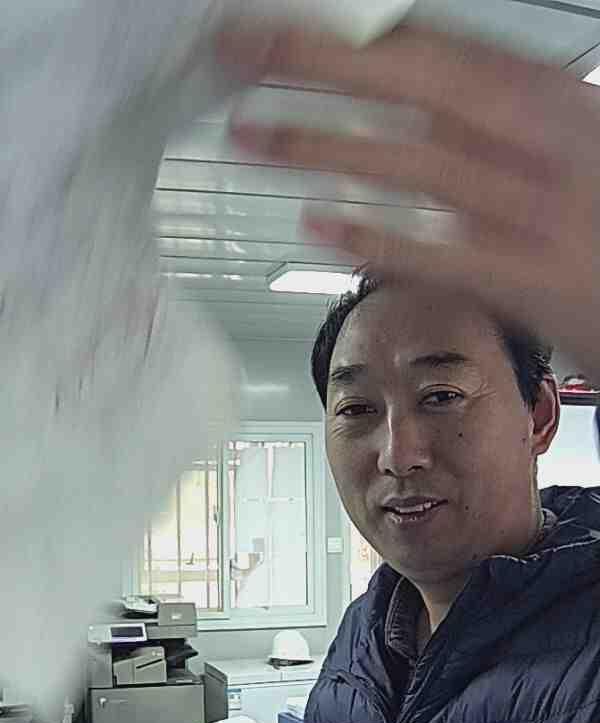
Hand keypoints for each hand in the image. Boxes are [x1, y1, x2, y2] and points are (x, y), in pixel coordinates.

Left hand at [219, 21, 599, 379]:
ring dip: (324, 146)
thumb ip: (487, 110)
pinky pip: (434, 256)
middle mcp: (538, 146)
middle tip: (247, 55)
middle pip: (417, 89)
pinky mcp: (522, 280)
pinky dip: (372, 239)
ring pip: (413, 167)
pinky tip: (317, 225)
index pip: (444, 45)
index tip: (291, 19)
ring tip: (253, 135)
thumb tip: (406, 84)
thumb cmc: (597, 212)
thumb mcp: (559, 136)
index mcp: (547, 99)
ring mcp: (529, 213)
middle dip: (323, 67)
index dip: (361, 30)